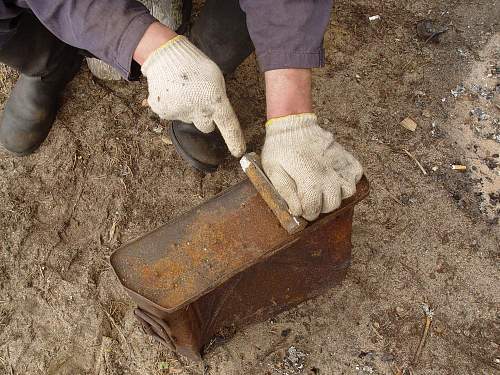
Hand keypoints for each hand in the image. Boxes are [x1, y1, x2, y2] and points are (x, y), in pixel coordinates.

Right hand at [140, 35, 245, 156]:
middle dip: (205, 118)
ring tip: (183, 90)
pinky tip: (172, 92)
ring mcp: (179, 113)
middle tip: (200, 100)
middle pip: (207, 127)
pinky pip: (172, 115)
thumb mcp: (215, 79)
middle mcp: (198, 110)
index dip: (235, 140)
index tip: (238, 152)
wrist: (165, 55)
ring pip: (189, 120)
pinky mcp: (163, 112)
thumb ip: (218, 99)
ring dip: (188, 110)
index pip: (228, 125)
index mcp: (215, 100)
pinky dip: (173, 106)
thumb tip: (218, 114)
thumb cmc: (195, 64)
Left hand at [261, 113, 362, 220]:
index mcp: (309, 179)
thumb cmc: (281, 148)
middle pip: (332, 204)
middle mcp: (328, 174)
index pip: (314, 210)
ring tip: (324, 189)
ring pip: (348, 192)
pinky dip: (349, 179)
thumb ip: (285, 193)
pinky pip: (356, 175)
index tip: (301, 207)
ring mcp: (339, 165)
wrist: (293, 124)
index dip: (306, 213)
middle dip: (321, 206)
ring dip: (337, 194)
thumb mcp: (273, 171)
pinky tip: (335, 178)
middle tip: (311, 198)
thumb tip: (296, 211)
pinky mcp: (346, 157)